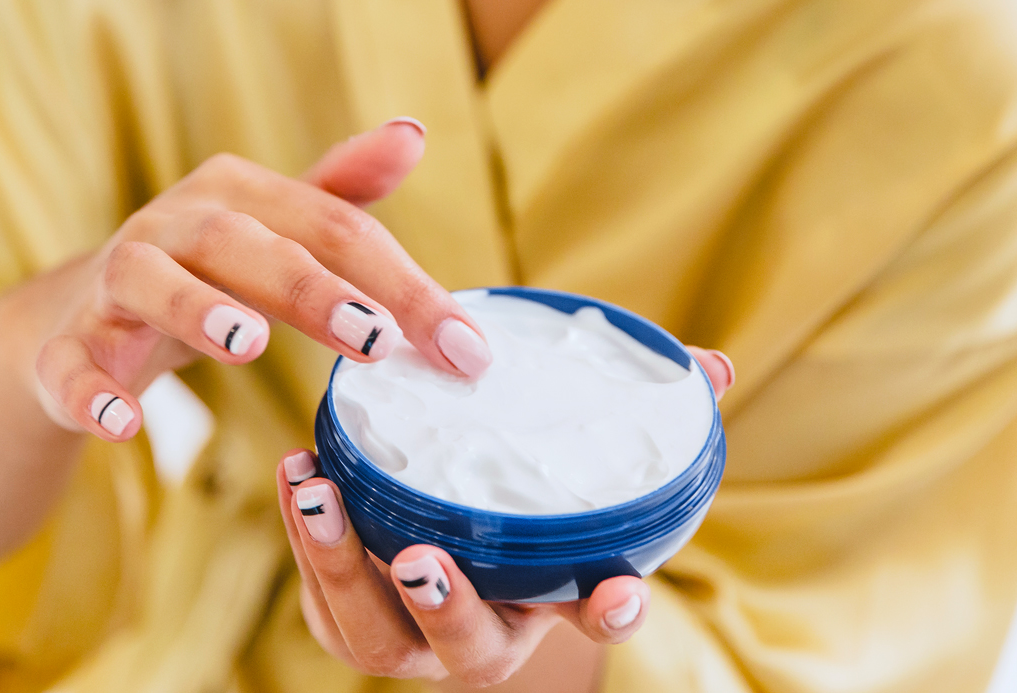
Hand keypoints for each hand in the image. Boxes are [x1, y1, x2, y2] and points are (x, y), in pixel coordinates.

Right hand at [32, 118, 493, 439]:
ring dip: (197, 309)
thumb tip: (413, 131)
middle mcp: (173, 222)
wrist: (78, 315)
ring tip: (248, 344)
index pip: (331, 227)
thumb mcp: (273, 230)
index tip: (466, 350)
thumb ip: (341, 192)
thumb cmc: (206, 271)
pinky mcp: (66, 343)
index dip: (402, 283)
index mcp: (237, 192)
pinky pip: (70, 363)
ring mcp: (115, 279)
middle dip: (313, 290)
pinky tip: (123, 424)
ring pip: (149, 280)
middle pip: (245, 244)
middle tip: (376, 339)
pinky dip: (90, 390)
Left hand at [276, 348, 733, 687]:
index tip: (617, 592)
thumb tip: (715, 367)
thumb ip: (637, 408)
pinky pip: (322, 594)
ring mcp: (412, 637)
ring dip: (342, 566)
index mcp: (552, 595)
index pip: (595, 615)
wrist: (438, 518)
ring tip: (320, 492)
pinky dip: (307, 534)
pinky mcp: (349, 617)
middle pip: (472, 649)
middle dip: (447, 611)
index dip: (611, 611)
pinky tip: (301, 471)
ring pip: (376, 634)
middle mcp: (486, 633)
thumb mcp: (572, 448)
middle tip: (421, 561)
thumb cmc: (520, 483)